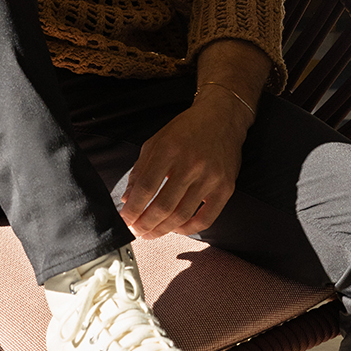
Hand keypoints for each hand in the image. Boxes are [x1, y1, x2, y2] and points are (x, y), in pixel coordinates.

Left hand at [120, 92, 248, 237]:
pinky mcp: (225, 187)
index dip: (133, 209)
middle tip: (136, 231)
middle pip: (163, 206)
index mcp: (169, 150)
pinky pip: (206, 218)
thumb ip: (140, 170)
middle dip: (145, 224)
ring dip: (162, 230)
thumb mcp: (157, 141)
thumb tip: (127, 199)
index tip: (125, 220)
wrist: (222, 117)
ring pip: (182, 215)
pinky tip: (176, 229)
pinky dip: (188, 229)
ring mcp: (210, 177)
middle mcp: (190, 164)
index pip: (146, 188)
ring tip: (151, 233)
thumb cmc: (188, 129)